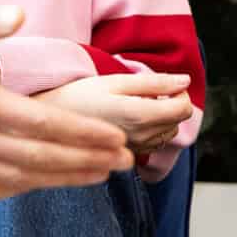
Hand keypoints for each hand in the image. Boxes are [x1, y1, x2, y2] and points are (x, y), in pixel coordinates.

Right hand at [0, 5, 129, 201]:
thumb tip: (20, 14)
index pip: (38, 123)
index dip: (82, 134)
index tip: (117, 139)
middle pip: (38, 156)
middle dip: (87, 160)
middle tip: (127, 161)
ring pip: (18, 178)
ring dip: (63, 178)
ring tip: (101, 175)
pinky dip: (24, 188)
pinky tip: (45, 182)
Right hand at [36, 72, 194, 158]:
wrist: (52, 119)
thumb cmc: (80, 95)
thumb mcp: (117, 81)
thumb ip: (155, 82)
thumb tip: (185, 81)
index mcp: (140, 116)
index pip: (183, 109)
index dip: (179, 93)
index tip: (163, 85)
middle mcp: (141, 137)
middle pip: (177, 122)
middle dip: (171, 104)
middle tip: (146, 92)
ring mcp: (135, 149)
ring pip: (167, 133)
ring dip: (162, 118)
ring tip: (136, 105)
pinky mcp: (127, 155)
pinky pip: (154, 143)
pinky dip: (151, 130)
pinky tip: (130, 119)